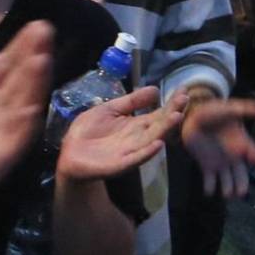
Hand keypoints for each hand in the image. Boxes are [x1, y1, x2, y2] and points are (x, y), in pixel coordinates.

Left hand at [0, 22, 52, 235]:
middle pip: (19, 78)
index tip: (35, 25)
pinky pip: (16, 139)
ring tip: (41, 58)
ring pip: (23, 103)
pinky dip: (25, 122)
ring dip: (34, 83)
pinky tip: (32, 104)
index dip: (19, 46)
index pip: (3, 64)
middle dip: (33, 55)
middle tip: (44, 29)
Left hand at [57, 86, 184, 182]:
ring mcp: (130, 152)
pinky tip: (158, 144)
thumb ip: (131, 101)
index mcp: (136, 125)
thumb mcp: (109, 109)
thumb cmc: (89, 131)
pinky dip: (147, 152)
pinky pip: (136, 158)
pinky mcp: (119, 164)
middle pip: (159, 126)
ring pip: (151, 140)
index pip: (158, 113)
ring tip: (176, 117)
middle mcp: (138, 138)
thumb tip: (155, 89)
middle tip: (184, 100)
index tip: (184, 90)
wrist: (70, 153)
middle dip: (172, 113)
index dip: (170, 103)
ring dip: (164, 130)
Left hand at [179, 96, 254, 197]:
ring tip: (228, 194)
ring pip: (228, 179)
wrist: (192, 116)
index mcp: (241, 143)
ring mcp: (220, 161)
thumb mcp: (229, 109)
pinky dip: (210, 186)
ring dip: (228, 188)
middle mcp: (233, 156)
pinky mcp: (206, 164)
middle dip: (242, 184)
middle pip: (241, 174)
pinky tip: (209, 191)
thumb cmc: (212, 112)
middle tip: (241, 192)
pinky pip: (210, 179)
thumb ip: (244, 109)